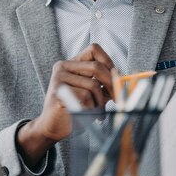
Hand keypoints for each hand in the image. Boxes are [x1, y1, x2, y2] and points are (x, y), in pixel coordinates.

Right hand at [17, 44, 113, 168]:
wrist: (52, 127)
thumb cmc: (74, 109)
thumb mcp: (91, 93)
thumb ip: (104, 84)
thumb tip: (123, 79)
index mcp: (70, 64)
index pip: (93, 49)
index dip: (108, 62)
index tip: (115, 78)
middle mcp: (62, 67)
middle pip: (96, 67)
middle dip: (111, 84)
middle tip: (116, 99)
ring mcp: (58, 79)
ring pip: (93, 85)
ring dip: (100, 102)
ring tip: (97, 112)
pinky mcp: (58, 92)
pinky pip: (85, 97)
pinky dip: (91, 109)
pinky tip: (87, 115)